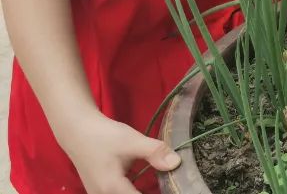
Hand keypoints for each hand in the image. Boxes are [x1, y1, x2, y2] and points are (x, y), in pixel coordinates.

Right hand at [60, 111, 179, 193]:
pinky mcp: (98, 191)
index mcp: (112, 189)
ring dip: (137, 193)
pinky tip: (141, 186)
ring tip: (160, 186)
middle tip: (168, 185)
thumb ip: (155, 152)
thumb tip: (177, 163)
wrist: (77, 131)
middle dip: (148, 193)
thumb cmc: (104, 136)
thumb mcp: (133, 141)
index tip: (173, 188)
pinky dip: (130, 192)